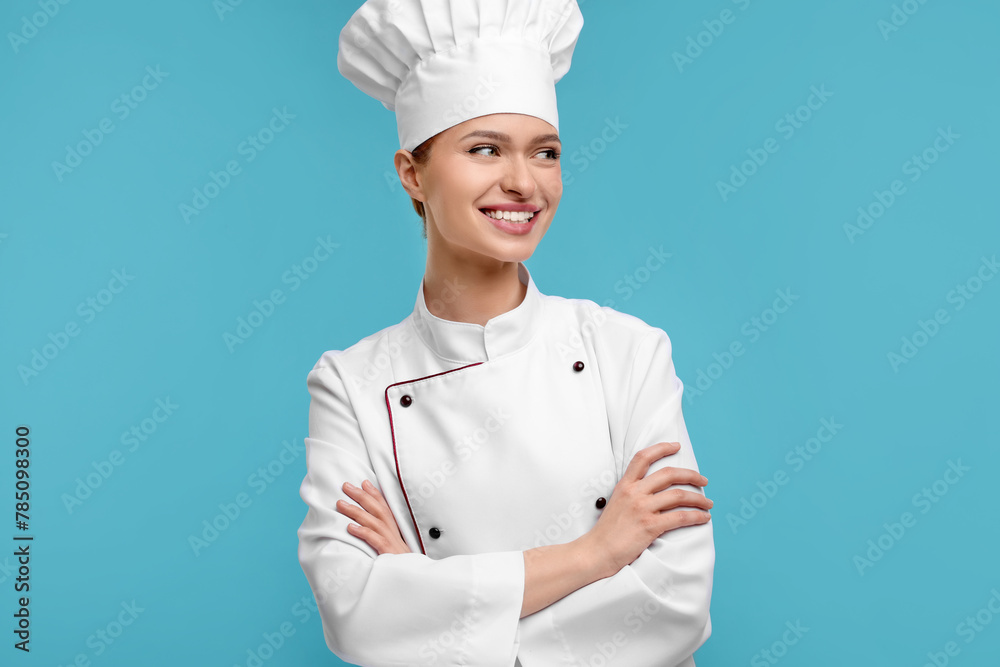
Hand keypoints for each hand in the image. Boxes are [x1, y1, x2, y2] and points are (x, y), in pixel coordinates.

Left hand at [335, 480, 411, 554]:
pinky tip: (350, 528)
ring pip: (373, 521)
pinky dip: (363, 532)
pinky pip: (374, 539)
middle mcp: (392, 530)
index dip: (374, 493)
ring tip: (340, 504)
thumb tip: (365, 522)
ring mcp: (390, 540)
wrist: (409, 577)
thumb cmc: (397, 561)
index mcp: (393, 527)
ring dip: (356, 511)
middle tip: (345, 486)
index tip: (363, 482)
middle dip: (361, 496)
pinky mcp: (387, 552)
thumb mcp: (392, 543)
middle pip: (377, 509)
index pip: (384, 505)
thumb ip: (381, 531)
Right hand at [584, 441, 711, 576]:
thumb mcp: (615, 503)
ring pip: (678, 495)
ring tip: (708, 503)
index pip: (643, 458)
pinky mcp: (650, 526)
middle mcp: (634, 493)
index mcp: (624, 485)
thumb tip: (654, 491)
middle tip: (703, 480)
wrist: (597, 552)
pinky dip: (697, 516)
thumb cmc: (607, 532)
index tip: (675, 446)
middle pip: (669, 474)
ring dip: (699, 499)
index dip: (661, 448)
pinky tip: (704, 518)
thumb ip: (632, 493)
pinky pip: (681, 517)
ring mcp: (642, 509)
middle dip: (691, 475)